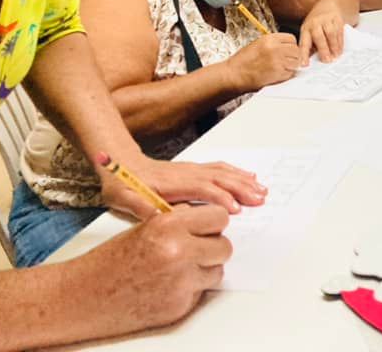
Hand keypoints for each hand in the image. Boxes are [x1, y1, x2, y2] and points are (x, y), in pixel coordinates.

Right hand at [75, 204, 232, 334]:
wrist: (84, 296)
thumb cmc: (110, 261)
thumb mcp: (146, 227)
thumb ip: (180, 220)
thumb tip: (207, 217)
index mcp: (168, 226)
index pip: (219, 217)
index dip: (214, 223)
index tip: (210, 227)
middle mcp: (178, 252)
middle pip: (224, 246)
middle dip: (212, 248)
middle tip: (196, 249)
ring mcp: (181, 281)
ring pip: (217, 271)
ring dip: (204, 270)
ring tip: (178, 268)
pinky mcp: (180, 305)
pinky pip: (202, 292)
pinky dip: (190, 289)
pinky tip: (168, 285)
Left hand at [100, 155, 266, 216]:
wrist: (120, 163)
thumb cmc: (122, 185)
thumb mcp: (123, 199)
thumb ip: (140, 208)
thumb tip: (157, 218)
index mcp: (171, 183)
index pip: (202, 188)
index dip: (219, 198)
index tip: (235, 209)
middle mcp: (186, 173)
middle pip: (219, 178)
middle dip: (241, 189)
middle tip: (259, 200)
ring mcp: (192, 169)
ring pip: (223, 172)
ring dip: (243, 181)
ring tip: (261, 190)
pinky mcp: (194, 170)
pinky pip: (220, 168)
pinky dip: (237, 172)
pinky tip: (248, 177)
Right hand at [224, 32, 301, 91]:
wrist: (234, 74)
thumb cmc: (242, 61)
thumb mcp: (258, 44)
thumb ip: (273, 43)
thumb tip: (286, 46)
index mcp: (269, 39)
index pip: (291, 38)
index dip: (291, 45)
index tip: (289, 50)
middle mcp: (275, 48)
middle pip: (296, 50)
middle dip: (294, 56)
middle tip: (288, 61)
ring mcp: (277, 60)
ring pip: (296, 62)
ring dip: (292, 66)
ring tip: (282, 68)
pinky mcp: (277, 73)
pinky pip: (290, 73)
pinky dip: (287, 74)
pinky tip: (278, 74)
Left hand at [298, 0, 345, 64]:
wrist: (329, 4)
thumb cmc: (318, 23)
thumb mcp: (310, 31)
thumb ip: (311, 45)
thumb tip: (310, 61)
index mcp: (306, 29)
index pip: (304, 43)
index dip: (303, 54)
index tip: (304, 64)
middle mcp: (314, 23)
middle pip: (318, 36)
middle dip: (323, 49)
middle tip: (327, 60)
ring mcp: (326, 20)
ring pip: (330, 33)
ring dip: (333, 46)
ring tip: (336, 56)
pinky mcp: (336, 18)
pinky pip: (339, 31)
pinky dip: (340, 42)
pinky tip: (340, 49)